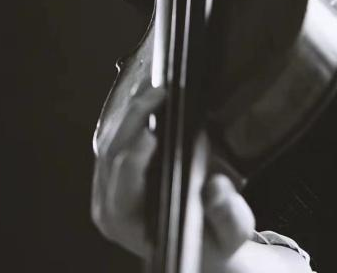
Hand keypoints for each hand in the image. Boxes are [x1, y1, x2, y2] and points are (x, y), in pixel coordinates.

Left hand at [91, 85, 255, 269]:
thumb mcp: (231, 235)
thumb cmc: (211, 241)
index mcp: (131, 225)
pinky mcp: (109, 170)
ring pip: (107, 141)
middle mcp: (109, 206)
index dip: (134, 159)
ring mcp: (105, 186)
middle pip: (111, 154)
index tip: (152, 135)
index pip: (123, 188)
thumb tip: (215, 189)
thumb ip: (228, 217)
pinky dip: (129, 116)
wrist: (198, 245)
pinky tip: (150, 100)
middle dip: (134, 119)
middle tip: (160, 93)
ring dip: (131, 113)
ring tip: (156, 91)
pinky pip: (111, 137)